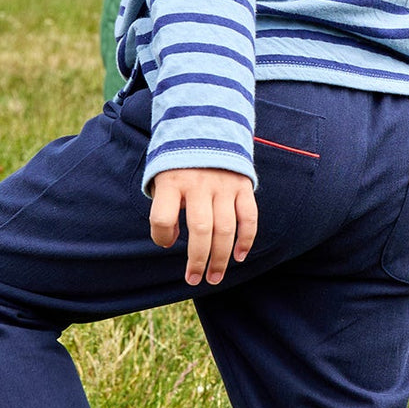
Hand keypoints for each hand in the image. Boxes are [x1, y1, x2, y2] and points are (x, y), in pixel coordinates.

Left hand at [149, 168, 256, 285]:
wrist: (205, 127)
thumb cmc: (177, 164)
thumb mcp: (161, 177)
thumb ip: (164, 206)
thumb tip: (172, 240)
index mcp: (171, 181)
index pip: (161, 217)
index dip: (160, 236)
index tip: (166, 242)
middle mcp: (197, 183)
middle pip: (200, 230)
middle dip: (198, 260)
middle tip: (195, 280)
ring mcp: (222, 184)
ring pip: (225, 229)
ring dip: (221, 258)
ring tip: (215, 277)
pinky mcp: (241, 185)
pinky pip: (248, 217)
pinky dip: (246, 239)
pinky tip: (239, 256)